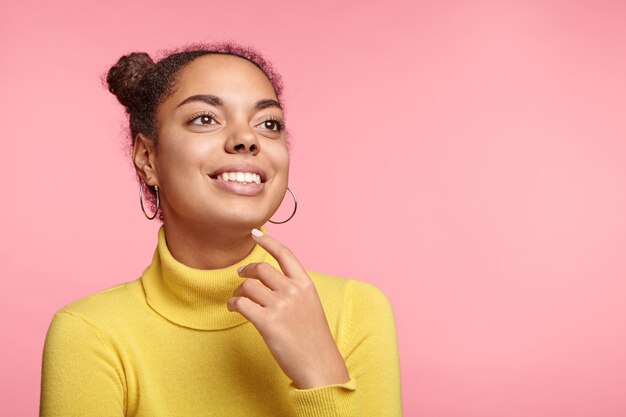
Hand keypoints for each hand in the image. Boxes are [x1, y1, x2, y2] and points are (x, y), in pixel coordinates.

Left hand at [227, 228, 349, 388]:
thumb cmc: (313, 338)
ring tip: (238, 300)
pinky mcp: (268, 322)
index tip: (255, 233)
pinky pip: (241, 303)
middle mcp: (293, 291)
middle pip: (261, 268)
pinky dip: (234, 304)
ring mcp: (280, 306)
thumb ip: (294, 290)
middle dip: (247, 270)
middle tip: (241, 276)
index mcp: (306, 284)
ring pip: (248, 286)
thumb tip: (271, 280)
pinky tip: (235, 309)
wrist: (319, 364)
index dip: (268, 241)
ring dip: (238, 292)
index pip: (285, 254)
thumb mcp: (311, 305)